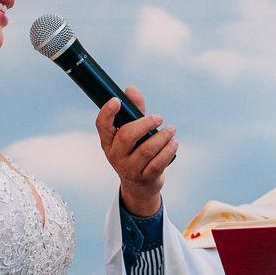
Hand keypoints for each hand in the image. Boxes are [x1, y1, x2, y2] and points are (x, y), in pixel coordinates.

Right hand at [96, 86, 175, 218]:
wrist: (140, 185)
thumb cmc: (136, 150)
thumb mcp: (134, 132)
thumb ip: (134, 110)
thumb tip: (131, 89)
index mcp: (108, 141)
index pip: (102, 125)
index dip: (107, 112)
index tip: (117, 101)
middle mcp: (115, 155)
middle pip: (127, 136)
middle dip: (146, 123)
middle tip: (160, 118)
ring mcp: (129, 168)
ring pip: (147, 149)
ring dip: (163, 136)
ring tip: (172, 130)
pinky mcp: (145, 177)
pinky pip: (159, 162)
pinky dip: (169, 149)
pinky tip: (174, 142)